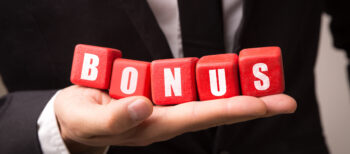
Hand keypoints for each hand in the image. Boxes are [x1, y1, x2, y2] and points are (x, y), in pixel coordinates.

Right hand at [54, 85, 295, 152]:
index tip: (264, 105)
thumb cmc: (81, 122)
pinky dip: (213, 79)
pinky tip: (230, 75)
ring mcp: (163, 103)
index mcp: (153, 126)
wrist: (74, 118)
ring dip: (237, 89)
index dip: (233, 109)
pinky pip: (189, 84)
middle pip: (214, 109)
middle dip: (250, 104)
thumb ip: (115, 118)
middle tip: (284, 100)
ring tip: (268, 85)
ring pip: (206, 96)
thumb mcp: (89, 121)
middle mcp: (166, 116)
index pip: (200, 116)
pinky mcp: (157, 90)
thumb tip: (144, 104)